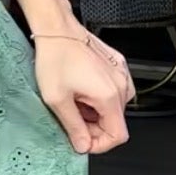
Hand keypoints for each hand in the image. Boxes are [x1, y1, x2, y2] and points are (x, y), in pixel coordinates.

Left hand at [34, 31, 132, 155]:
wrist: (56, 29)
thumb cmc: (55, 57)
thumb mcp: (57, 100)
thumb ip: (73, 127)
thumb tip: (82, 145)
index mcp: (109, 96)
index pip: (119, 136)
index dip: (100, 145)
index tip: (84, 142)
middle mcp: (120, 84)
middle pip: (116, 122)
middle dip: (94, 126)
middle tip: (72, 118)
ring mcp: (120, 73)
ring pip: (115, 107)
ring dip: (96, 111)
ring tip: (75, 100)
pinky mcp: (117, 65)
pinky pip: (114, 90)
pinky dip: (99, 96)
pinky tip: (82, 88)